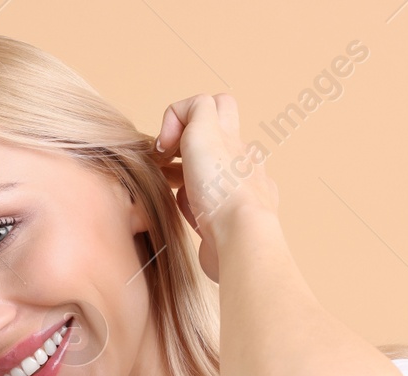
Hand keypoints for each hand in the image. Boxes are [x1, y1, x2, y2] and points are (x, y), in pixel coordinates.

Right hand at [152, 93, 278, 282]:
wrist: (238, 239)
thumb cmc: (220, 188)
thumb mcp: (203, 130)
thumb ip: (194, 110)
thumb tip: (180, 121)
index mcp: (234, 138)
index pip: (214, 104)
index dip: (181, 116)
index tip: (167, 144)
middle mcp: (241, 162)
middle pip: (214, 138)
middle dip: (186, 144)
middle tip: (167, 159)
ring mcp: (237, 192)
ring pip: (210, 174)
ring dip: (187, 176)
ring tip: (168, 186)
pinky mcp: (229, 221)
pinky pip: (210, 207)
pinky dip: (195, 206)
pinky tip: (188, 213)